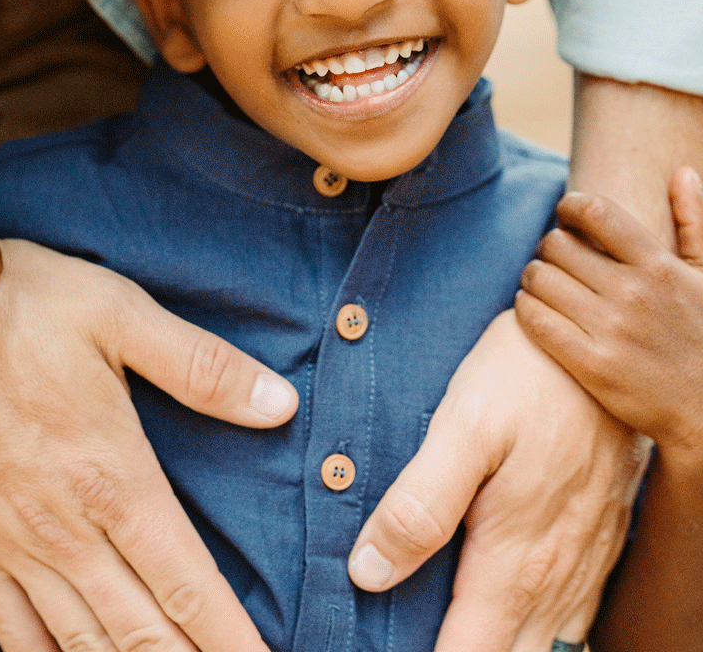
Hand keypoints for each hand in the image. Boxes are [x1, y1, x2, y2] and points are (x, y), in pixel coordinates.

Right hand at [0, 238, 298, 651]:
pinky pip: (9, 628)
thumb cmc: (23, 303)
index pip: (187, 583)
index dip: (231, 639)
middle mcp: (63, 524)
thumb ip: (200, 366)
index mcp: (112, 472)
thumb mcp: (118, 313)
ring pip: (79, 643)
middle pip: (141, 631)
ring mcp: (9, 541)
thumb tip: (281, 405)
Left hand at [346, 310, 646, 651]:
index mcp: (515, 557)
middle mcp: (555, 574)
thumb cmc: (522, 378)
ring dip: (499, 649)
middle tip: (404, 642)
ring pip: (544, 646)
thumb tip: (369, 573)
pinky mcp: (596, 539)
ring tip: (449, 636)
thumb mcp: (463, 427)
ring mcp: (583, 560)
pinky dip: (536, 634)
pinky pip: (570, 617)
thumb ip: (420, 503)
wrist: (596, 344)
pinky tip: (510, 621)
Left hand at [516, 166, 702, 458]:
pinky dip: (525, 308)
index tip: (565, 214)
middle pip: (556, 245)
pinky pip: (534, 319)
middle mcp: (634, 294)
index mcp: (660, 266)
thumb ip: (695, 222)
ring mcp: (611, 330)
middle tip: (553, 257)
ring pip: (538, 279)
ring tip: (544, 284)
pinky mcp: (590, 365)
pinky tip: (535, 309)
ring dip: (533, 277)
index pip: (596, 212)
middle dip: (548, 247)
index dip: (569, 206)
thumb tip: (681, 172)